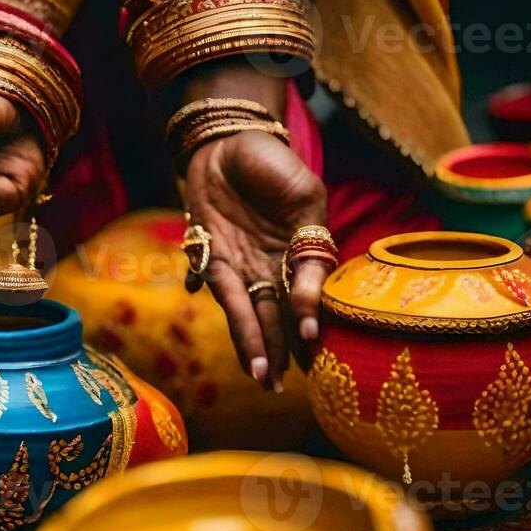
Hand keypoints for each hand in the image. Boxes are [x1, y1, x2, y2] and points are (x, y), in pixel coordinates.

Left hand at [182, 130, 328, 390]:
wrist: (230, 142)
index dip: (311, 319)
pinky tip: (247, 353)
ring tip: (266, 381)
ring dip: (260, 349)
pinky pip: (227, 298)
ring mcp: (245, 267)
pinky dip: (239, 325)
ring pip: (256, 316)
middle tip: (288, 388)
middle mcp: (273, 267)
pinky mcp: (215, 260)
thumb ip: (309, 241)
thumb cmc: (274, 166)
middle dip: (283, 352)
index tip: (314, 344)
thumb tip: (311, 284)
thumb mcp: (304, 198)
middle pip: (280, 316)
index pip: (310, 296)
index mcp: (301, 252)